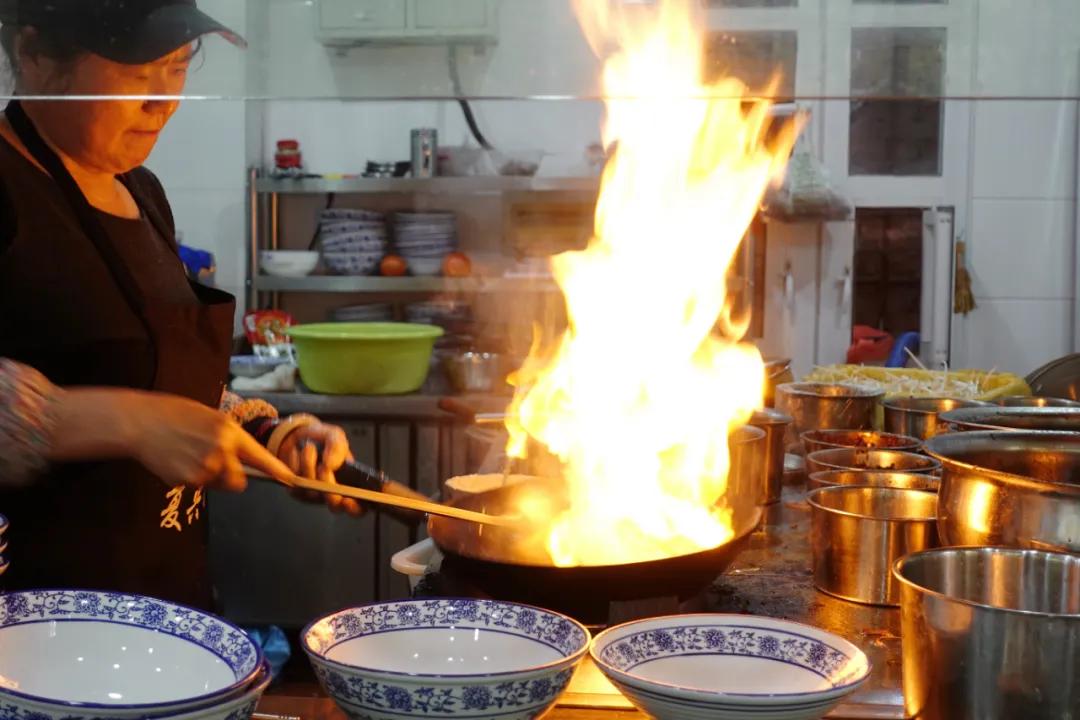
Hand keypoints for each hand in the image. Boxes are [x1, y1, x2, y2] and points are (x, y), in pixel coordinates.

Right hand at [126, 392, 293, 490]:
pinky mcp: (186, 481)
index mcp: (229, 432)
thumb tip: (243, 458)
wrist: (139, 422)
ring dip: (210, 477)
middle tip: (214, 462)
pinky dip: (190, 477)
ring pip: (217, 484)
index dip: (277, 471)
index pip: (260, 457)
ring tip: (190, 456)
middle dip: (232, 477)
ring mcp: (203, 469)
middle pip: (239, 481)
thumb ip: (228, 437)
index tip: (291, 480)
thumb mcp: (210, 417)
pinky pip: (197, 485)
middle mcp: (221, 453)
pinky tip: (176, 460)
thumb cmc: (175, 414)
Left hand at [278, 421, 361, 515]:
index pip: (359, 506)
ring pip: (313, 493)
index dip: (356, 507)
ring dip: (309, 466)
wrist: (297, 438)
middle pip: (335, 506)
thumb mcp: (334, 436)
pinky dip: (295, 465)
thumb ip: (337, 446)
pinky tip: (298, 454)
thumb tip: (331, 464)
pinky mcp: (297, 492)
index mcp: (352, 482)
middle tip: (325, 468)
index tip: (349, 499)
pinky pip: (296, 486)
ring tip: (309, 448)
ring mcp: (315, 494)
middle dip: (330, 489)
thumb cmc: (321, 441)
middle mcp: (334, 493)